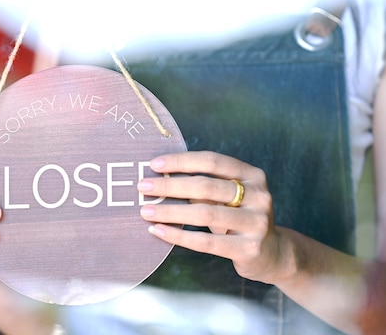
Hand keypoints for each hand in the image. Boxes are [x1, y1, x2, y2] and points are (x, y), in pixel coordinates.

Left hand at [137, 151, 288, 283]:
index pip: (212, 161)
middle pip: (206, 186)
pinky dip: (178, 235)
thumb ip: (201, 185)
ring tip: (146, 210)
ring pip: (204, 213)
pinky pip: (206, 242)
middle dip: (170, 185)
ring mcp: (257, 223)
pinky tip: (158, 231)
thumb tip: (160, 176)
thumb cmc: (239, 218)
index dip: (182, 161)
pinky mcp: (249, 248)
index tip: (154, 164)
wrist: (272, 254)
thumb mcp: (227, 198)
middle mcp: (259, 196)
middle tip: (143, 187)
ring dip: (170, 211)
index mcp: (252, 175)